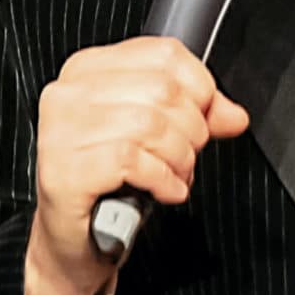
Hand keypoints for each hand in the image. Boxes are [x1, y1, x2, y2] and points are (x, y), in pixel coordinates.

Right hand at [25, 37, 249, 294]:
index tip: (203, 116)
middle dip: (193, 129)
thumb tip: (233, 115)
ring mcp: (61, 132)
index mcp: (88, 70)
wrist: (74, 240)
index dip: (200, 88)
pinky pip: (133, 161)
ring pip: (151, 125)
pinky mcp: (64, 170)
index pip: (163, 54)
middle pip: (162, 90)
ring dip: (180, 158)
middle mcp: (68, 94)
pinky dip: (163, 179)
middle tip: (188, 155)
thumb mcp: (156, 139)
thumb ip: (195, 117)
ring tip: (177, 175)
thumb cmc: (111, 183)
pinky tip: (165, 190)